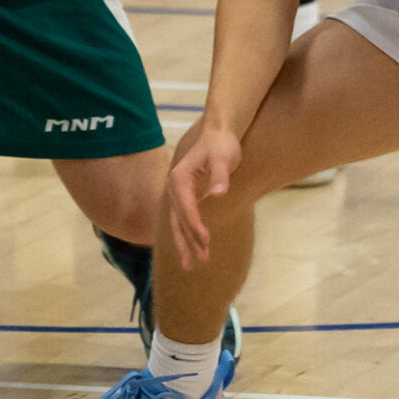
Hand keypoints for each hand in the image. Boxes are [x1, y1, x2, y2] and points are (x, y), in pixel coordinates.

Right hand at [166, 117, 240, 269]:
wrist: (217, 134)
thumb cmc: (221, 144)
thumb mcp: (223, 157)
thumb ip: (220, 175)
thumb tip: (219, 193)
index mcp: (179, 179)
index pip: (186, 208)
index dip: (195, 225)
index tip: (206, 240)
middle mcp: (175, 188)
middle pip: (178, 220)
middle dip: (187, 242)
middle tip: (197, 263)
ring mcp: (179, 194)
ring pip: (178, 223)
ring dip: (185, 243)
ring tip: (193, 265)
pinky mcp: (186, 197)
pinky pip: (184, 220)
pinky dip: (188, 235)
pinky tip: (193, 248)